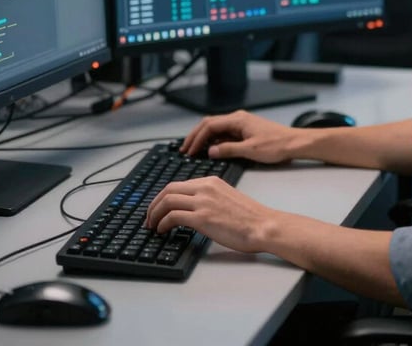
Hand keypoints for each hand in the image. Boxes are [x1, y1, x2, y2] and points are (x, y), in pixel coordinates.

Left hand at [146, 176, 275, 253]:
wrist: (263, 225)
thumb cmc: (250, 218)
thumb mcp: (227, 198)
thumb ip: (210, 198)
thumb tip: (193, 209)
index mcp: (211, 181)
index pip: (178, 184)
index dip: (163, 197)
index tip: (157, 208)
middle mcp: (205, 187)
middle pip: (168, 189)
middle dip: (154, 204)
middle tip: (148, 218)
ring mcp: (203, 201)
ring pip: (167, 201)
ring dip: (154, 214)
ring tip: (152, 226)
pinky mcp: (203, 217)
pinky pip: (173, 216)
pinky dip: (163, 223)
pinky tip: (163, 231)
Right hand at [180, 109, 297, 163]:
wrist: (295, 143)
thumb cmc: (277, 145)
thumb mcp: (250, 150)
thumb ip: (228, 150)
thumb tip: (210, 151)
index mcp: (237, 120)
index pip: (209, 126)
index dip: (197, 139)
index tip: (189, 151)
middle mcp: (238, 118)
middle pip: (209, 124)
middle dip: (196, 136)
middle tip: (185, 149)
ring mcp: (241, 124)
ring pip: (216, 128)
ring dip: (204, 138)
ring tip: (194, 150)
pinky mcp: (245, 131)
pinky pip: (225, 133)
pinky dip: (215, 140)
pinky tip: (211, 150)